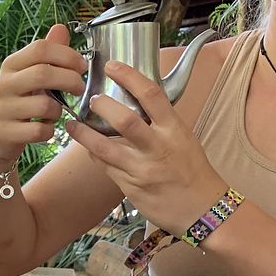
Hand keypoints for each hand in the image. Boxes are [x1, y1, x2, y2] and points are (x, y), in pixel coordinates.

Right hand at [0, 24, 86, 166]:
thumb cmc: (18, 101)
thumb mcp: (28, 74)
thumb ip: (47, 54)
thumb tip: (61, 28)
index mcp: (10, 65)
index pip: (40, 49)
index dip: (67, 55)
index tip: (81, 66)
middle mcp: (3, 84)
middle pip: (43, 73)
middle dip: (70, 80)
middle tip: (79, 89)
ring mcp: (1, 109)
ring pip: (44, 105)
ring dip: (59, 110)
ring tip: (56, 112)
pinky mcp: (2, 133)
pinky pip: (38, 131)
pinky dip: (49, 131)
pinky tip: (46, 128)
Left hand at [64, 61, 225, 235]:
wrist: (203, 210)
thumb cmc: (193, 171)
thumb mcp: (184, 139)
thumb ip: (161, 122)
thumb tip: (137, 101)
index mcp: (174, 130)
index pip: (151, 94)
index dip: (129, 76)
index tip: (112, 66)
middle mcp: (158, 148)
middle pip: (125, 120)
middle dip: (103, 106)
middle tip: (91, 98)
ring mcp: (142, 170)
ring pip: (104, 148)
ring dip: (84, 134)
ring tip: (72, 124)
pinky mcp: (130, 188)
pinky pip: (105, 167)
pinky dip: (94, 154)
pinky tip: (87, 147)